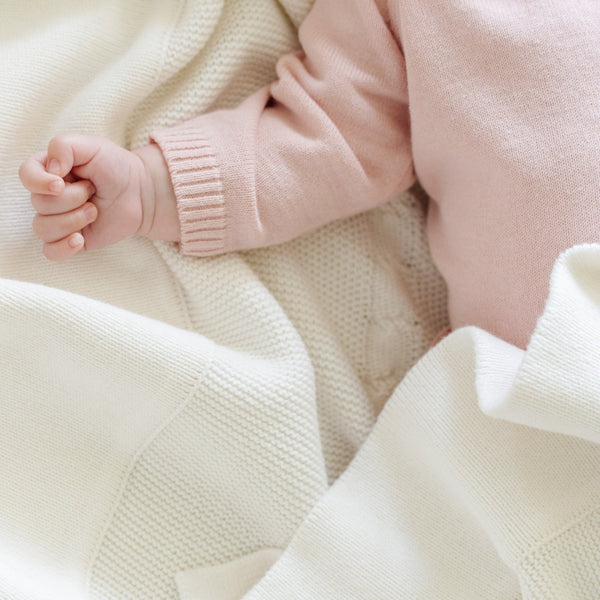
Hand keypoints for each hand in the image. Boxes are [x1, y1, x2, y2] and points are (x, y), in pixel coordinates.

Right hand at [19, 134, 179, 259]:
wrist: (139, 192)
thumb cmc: (115, 167)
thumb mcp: (92, 146)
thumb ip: (64, 146)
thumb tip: (50, 169)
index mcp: (48, 170)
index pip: (26, 176)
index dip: (39, 183)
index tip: (60, 183)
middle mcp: (48, 195)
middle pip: (40, 204)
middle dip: (71, 199)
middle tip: (93, 190)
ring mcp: (58, 219)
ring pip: (43, 228)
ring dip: (73, 220)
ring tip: (94, 211)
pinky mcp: (70, 239)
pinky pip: (51, 251)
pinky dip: (63, 247)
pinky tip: (80, 239)